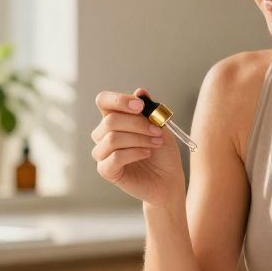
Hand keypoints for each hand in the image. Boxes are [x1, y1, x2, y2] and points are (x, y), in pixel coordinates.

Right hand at [92, 88, 184, 206]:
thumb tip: (140, 92)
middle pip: (110, 120)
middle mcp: (103, 134)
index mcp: (114, 119)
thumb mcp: (160, 126)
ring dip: (139, 139)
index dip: (119, 100)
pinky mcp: (106, 170)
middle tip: (158, 131)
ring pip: (112, 138)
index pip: (103, 101)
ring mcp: (102, 153)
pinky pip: (115, 157)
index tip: (140, 106)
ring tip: (156, 143)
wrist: (168, 179)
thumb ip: (149, 110)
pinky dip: (134, 153)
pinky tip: (147, 153)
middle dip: (137, 124)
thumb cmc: (162, 152)